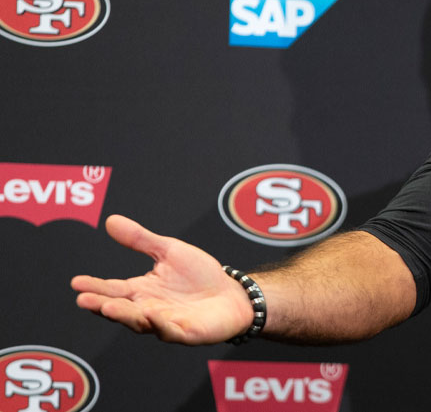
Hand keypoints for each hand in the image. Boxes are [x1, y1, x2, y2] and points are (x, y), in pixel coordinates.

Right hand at [71, 215, 252, 343]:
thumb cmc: (200, 275)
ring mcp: (165, 323)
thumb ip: (140, 239)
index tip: (76, 282)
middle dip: (101, 304)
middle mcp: (148, 309)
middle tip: (83, 299)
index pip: (112, 289)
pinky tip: (150, 316)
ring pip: (140, 322)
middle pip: (120, 308)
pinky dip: (159, 325)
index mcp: (141, 290)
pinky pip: (170, 331)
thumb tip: (110, 220)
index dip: (95, 286)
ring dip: (124, 315)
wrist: (232, 294)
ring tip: (108, 306)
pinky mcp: (185, 333)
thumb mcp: (169, 251)